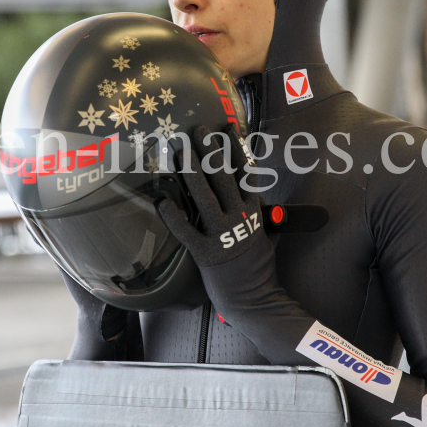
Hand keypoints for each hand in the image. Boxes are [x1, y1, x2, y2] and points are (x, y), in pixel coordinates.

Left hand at [158, 124, 265, 267]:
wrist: (254, 298)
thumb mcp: (263, 234)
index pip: (246, 172)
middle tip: (198, 130)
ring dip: (192, 172)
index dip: (235, 148)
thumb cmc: (257, 267)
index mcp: (254, 212)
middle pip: (224, 177)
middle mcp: (239, 219)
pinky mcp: (206, 253)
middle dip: (210, 151)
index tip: (227, 128)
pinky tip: (162, 201)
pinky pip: (186, 231)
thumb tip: (250, 192)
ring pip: (205, 197)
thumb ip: (255, 211)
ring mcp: (222, 235)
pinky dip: (174, 217)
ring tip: (180, 152)